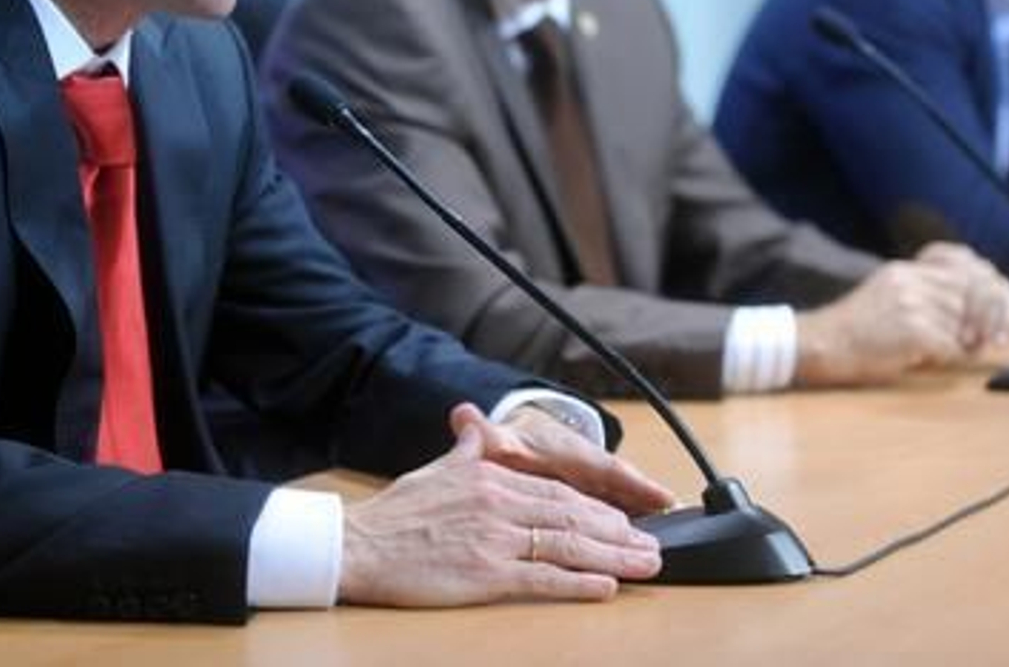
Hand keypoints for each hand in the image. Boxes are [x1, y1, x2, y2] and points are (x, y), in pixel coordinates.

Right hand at [338, 405, 661, 605]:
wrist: (357, 546)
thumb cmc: (394, 514)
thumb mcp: (435, 469)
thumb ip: (464, 449)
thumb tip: (468, 420)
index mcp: (491, 479)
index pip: (558, 491)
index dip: (597, 507)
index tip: (624, 520)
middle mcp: (500, 504)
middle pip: (573, 516)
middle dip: (618, 532)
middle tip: (651, 546)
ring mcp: (495, 539)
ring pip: (569, 545)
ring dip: (614, 557)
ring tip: (644, 566)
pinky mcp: (486, 574)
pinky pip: (543, 578)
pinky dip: (579, 583)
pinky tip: (605, 587)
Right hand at [794, 243, 1008, 385]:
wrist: (819, 346)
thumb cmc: (853, 332)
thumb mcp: (888, 298)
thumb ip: (925, 295)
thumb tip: (976, 317)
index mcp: (906, 269)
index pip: (967, 262)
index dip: (992, 285)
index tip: (1000, 311)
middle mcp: (910, 280)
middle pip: (973, 291)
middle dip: (990, 317)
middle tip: (990, 339)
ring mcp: (910, 303)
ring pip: (964, 321)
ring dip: (965, 342)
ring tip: (947, 351)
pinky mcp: (911, 329)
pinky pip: (951, 345)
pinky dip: (949, 357)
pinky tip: (930, 360)